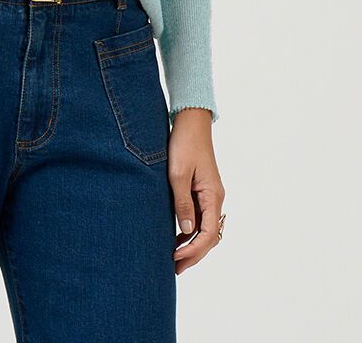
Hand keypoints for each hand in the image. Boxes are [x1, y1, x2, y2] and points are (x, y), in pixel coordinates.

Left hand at [167, 108, 225, 274]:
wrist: (190, 122)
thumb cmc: (184, 144)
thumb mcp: (177, 174)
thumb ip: (182, 203)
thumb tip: (187, 231)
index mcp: (213, 196)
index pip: (208, 234)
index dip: (193, 251)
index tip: (175, 260)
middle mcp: (215, 198)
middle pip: (210, 236)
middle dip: (194, 255)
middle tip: (175, 269)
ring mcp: (210, 195)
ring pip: (205, 229)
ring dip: (192, 245)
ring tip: (174, 259)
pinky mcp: (202, 190)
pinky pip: (200, 217)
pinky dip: (190, 231)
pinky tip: (176, 238)